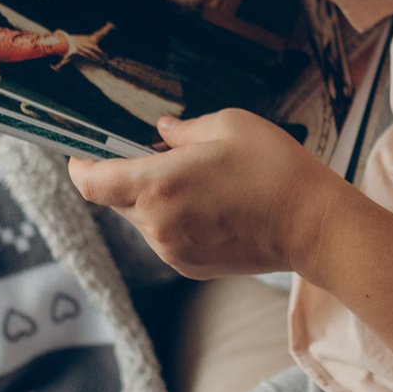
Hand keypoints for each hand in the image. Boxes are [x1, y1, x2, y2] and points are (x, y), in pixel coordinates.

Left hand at [69, 109, 347, 277]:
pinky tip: (214, 207)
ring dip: (156, 200)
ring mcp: (172, 250)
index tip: (83, 152)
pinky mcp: (189, 266)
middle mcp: (156, 223)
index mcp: (158, 184)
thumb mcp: (230, 125)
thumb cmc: (274, 168)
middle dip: (130, 177)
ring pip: (142, 219)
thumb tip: (161, 131)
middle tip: (166, 157)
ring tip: (202, 183)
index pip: (91, 182)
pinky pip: (165, 238)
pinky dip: (176, 220)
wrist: (312, 226)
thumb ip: (183, 128)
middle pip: (117, 200)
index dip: (79, 165)